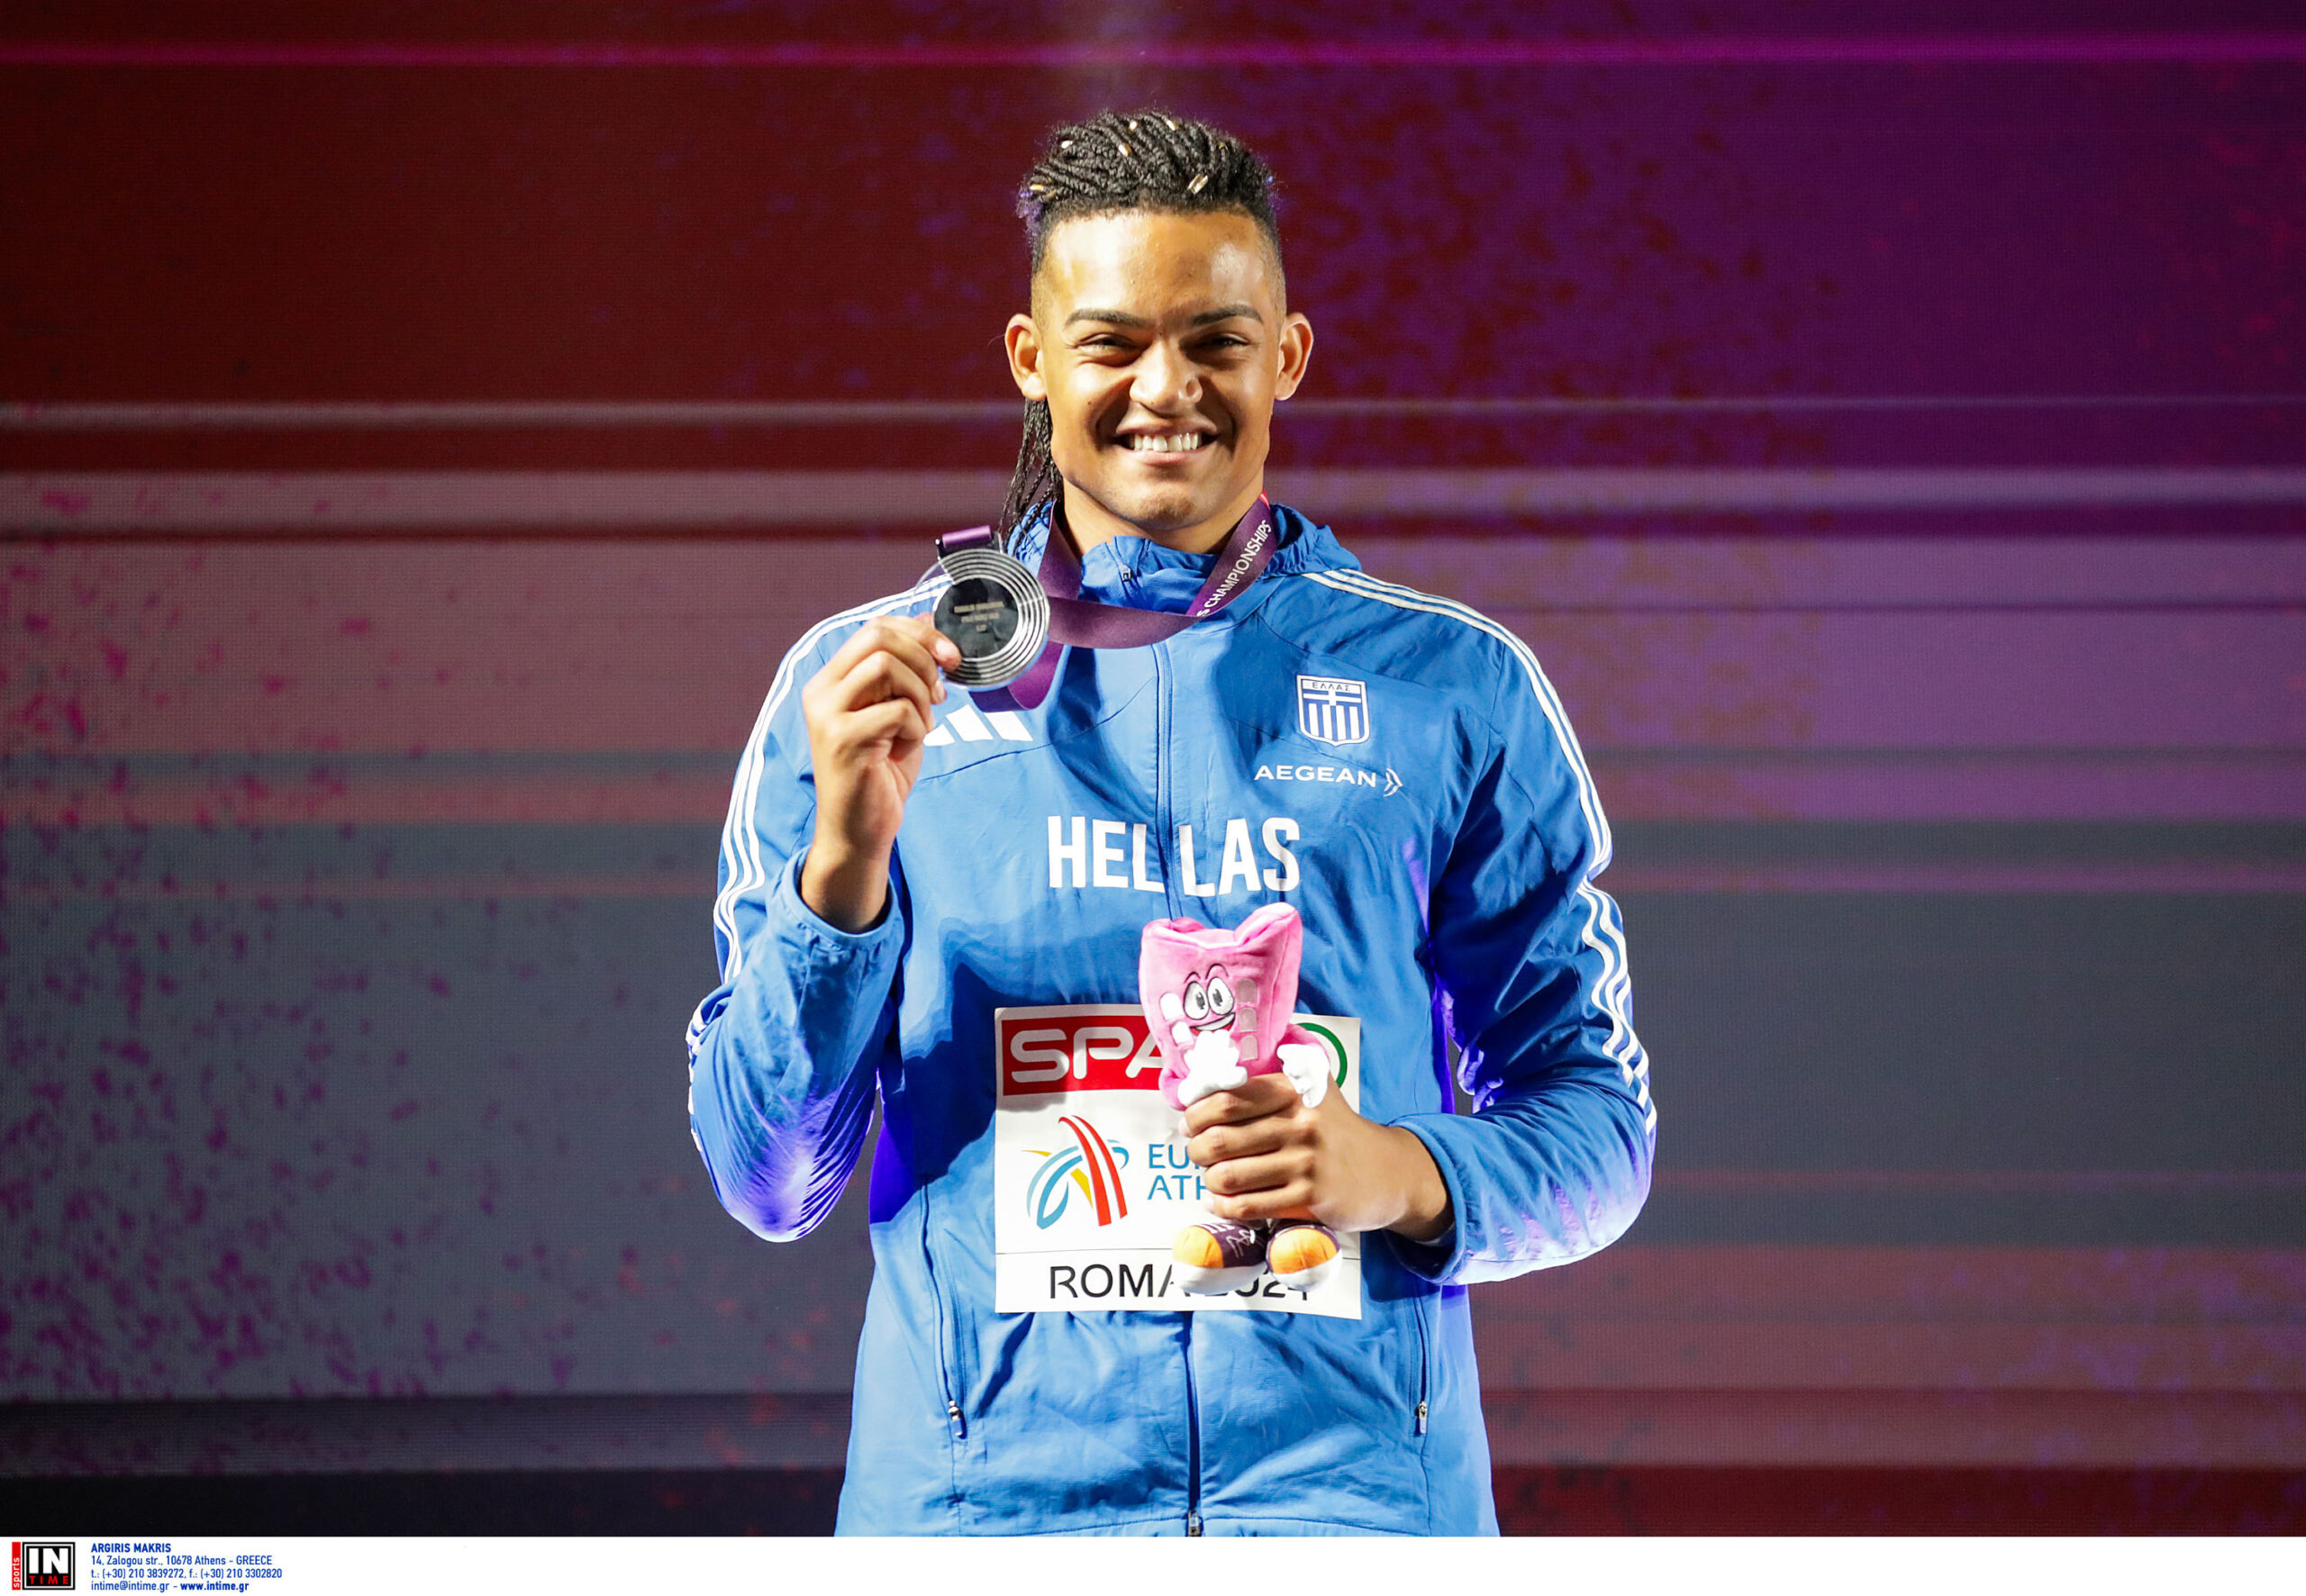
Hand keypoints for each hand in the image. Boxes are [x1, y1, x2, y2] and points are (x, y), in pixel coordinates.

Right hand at [797, 615, 960, 930]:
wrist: (860, 831)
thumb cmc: (881, 772)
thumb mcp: (897, 712)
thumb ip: (906, 671)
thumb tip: (929, 620)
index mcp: (831, 680)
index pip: (875, 627)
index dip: (919, 631)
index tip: (950, 655)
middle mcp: (821, 691)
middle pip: (878, 636)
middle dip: (924, 655)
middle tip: (941, 689)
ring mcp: (827, 714)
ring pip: (886, 665)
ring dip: (920, 692)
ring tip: (923, 723)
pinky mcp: (843, 739)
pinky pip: (896, 709)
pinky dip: (917, 725)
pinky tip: (910, 745)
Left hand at [1184, 1074, 1452, 1243]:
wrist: (1386, 1171)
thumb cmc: (1336, 1129)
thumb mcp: (1314, 1088)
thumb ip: (1271, 1077)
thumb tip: (1209, 1082)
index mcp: (1293, 1090)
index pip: (1225, 1101)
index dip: (1196, 1115)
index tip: (1192, 1124)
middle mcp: (1300, 1122)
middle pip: (1220, 1139)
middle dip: (1197, 1150)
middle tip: (1199, 1153)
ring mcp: (1306, 1162)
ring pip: (1229, 1176)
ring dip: (1209, 1180)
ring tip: (1212, 1178)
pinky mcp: (1310, 1197)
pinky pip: (1248, 1205)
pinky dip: (1224, 1206)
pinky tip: (1220, 1202)